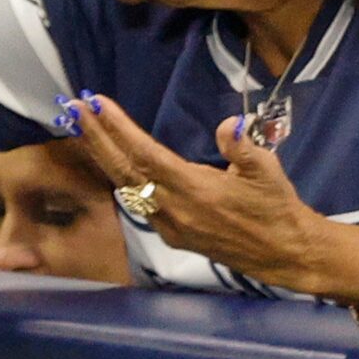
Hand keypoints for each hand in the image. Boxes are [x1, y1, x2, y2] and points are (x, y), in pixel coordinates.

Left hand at [64, 91, 358, 300]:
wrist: (284, 254)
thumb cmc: (277, 208)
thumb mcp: (268, 172)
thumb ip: (245, 147)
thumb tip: (228, 124)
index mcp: (194, 190)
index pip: (145, 154)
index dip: (118, 129)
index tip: (97, 104)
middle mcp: (174, 210)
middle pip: (124, 170)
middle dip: (97, 138)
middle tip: (74, 109)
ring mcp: (170, 225)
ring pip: (127, 186)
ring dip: (105, 156)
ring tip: (86, 129)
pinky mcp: (173, 235)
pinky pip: (139, 201)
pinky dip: (122, 176)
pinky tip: (114, 162)